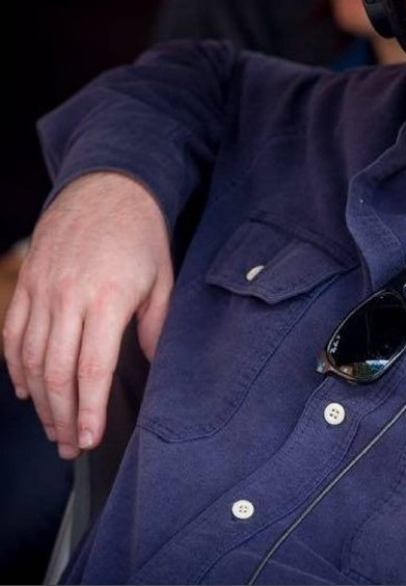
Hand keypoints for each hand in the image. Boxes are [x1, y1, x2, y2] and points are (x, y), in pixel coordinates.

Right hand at [2, 171, 172, 458]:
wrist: (108, 187)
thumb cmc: (141, 235)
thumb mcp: (163, 278)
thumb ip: (155, 325)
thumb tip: (151, 363)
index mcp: (107, 299)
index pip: (92, 369)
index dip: (89, 410)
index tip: (90, 438)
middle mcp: (68, 297)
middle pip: (55, 372)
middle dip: (62, 416)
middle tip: (71, 445)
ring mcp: (42, 289)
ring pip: (28, 358)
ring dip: (38, 400)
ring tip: (53, 426)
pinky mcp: (27, 282)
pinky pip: (12, 333)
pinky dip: (15, 367)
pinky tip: (26, 390)